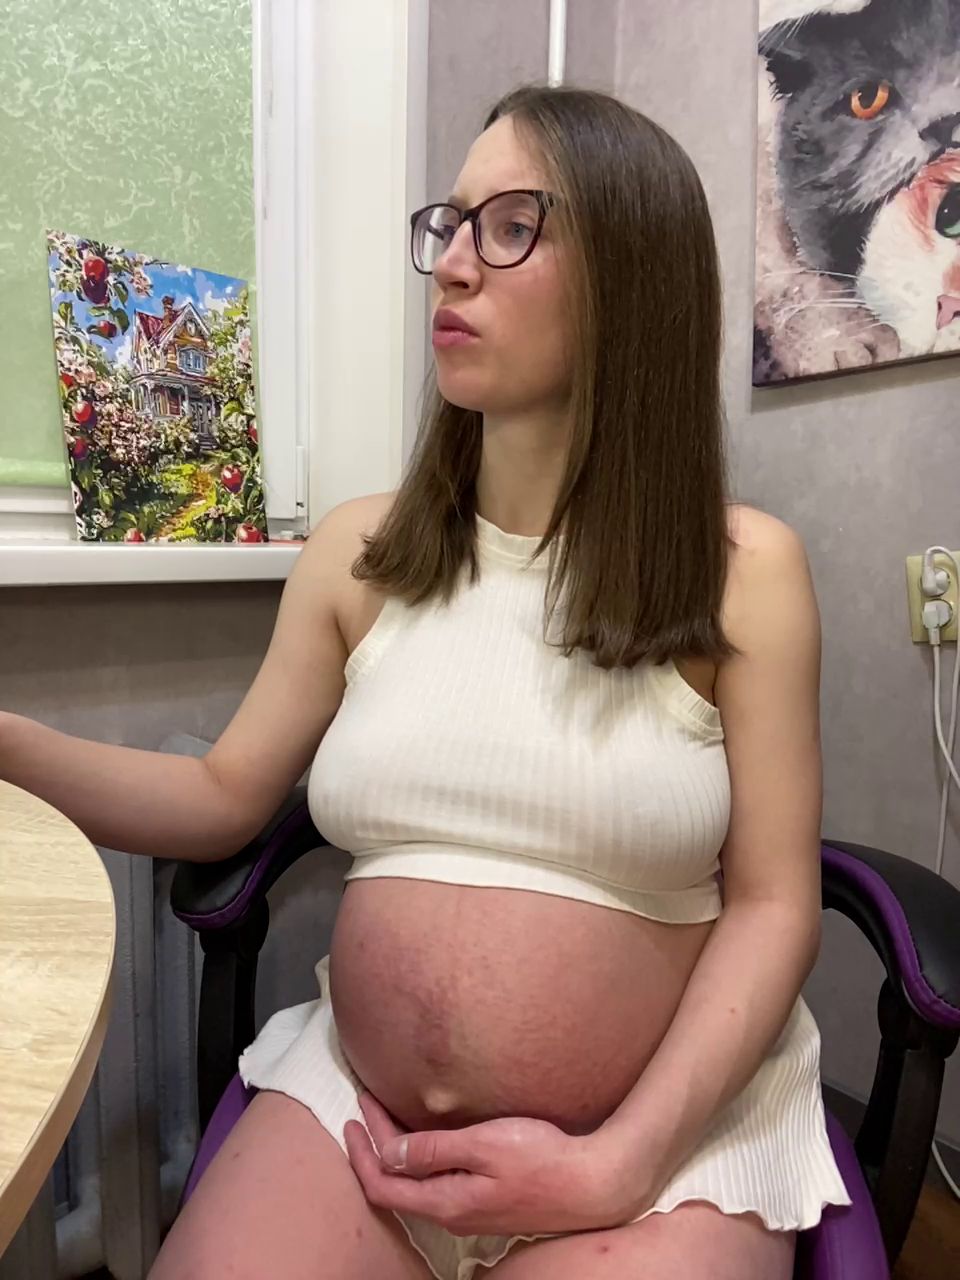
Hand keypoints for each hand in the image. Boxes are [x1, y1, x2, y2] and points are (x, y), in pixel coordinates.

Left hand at [343, 1090, 649, 1237]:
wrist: (593, 1184)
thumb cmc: (542, 1159)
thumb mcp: (484, 1145)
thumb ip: (435, 1150)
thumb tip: (389, 1154)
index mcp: (446, 1201)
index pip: (384, 1186)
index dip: (362, 1153)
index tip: (353, 1116)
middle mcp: (453, 1212)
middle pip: (397, 1184)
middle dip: (376, 1145)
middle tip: (366, 1105)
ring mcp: (471, 1209)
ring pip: (417, 1184)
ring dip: (398, 1151)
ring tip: (387, 1119)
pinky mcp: (488, 1200)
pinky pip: (438, 1182)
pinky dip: (421, 1157)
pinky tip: (428, 1139)